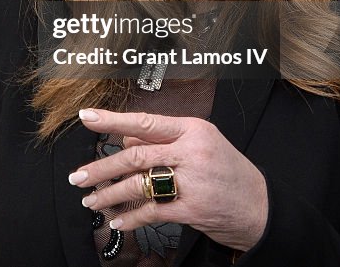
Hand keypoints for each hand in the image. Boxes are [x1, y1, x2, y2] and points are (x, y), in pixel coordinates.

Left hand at [67, 109, 267, 251]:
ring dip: (109, 194)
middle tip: (78, 176)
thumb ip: (163, 140)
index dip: (112, 120)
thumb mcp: (201, 144)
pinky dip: (131, 218)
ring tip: (91, 200)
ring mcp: (193, 181)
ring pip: (139, 184)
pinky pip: (152, 212)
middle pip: (135, 156)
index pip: (144, 121)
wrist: (261, 207)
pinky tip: (118, 221)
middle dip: (101, 168)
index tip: (86, 117)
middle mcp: (191, 151)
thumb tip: (126, 138)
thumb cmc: (228, 172)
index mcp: (192, 129)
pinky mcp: (192, 208)